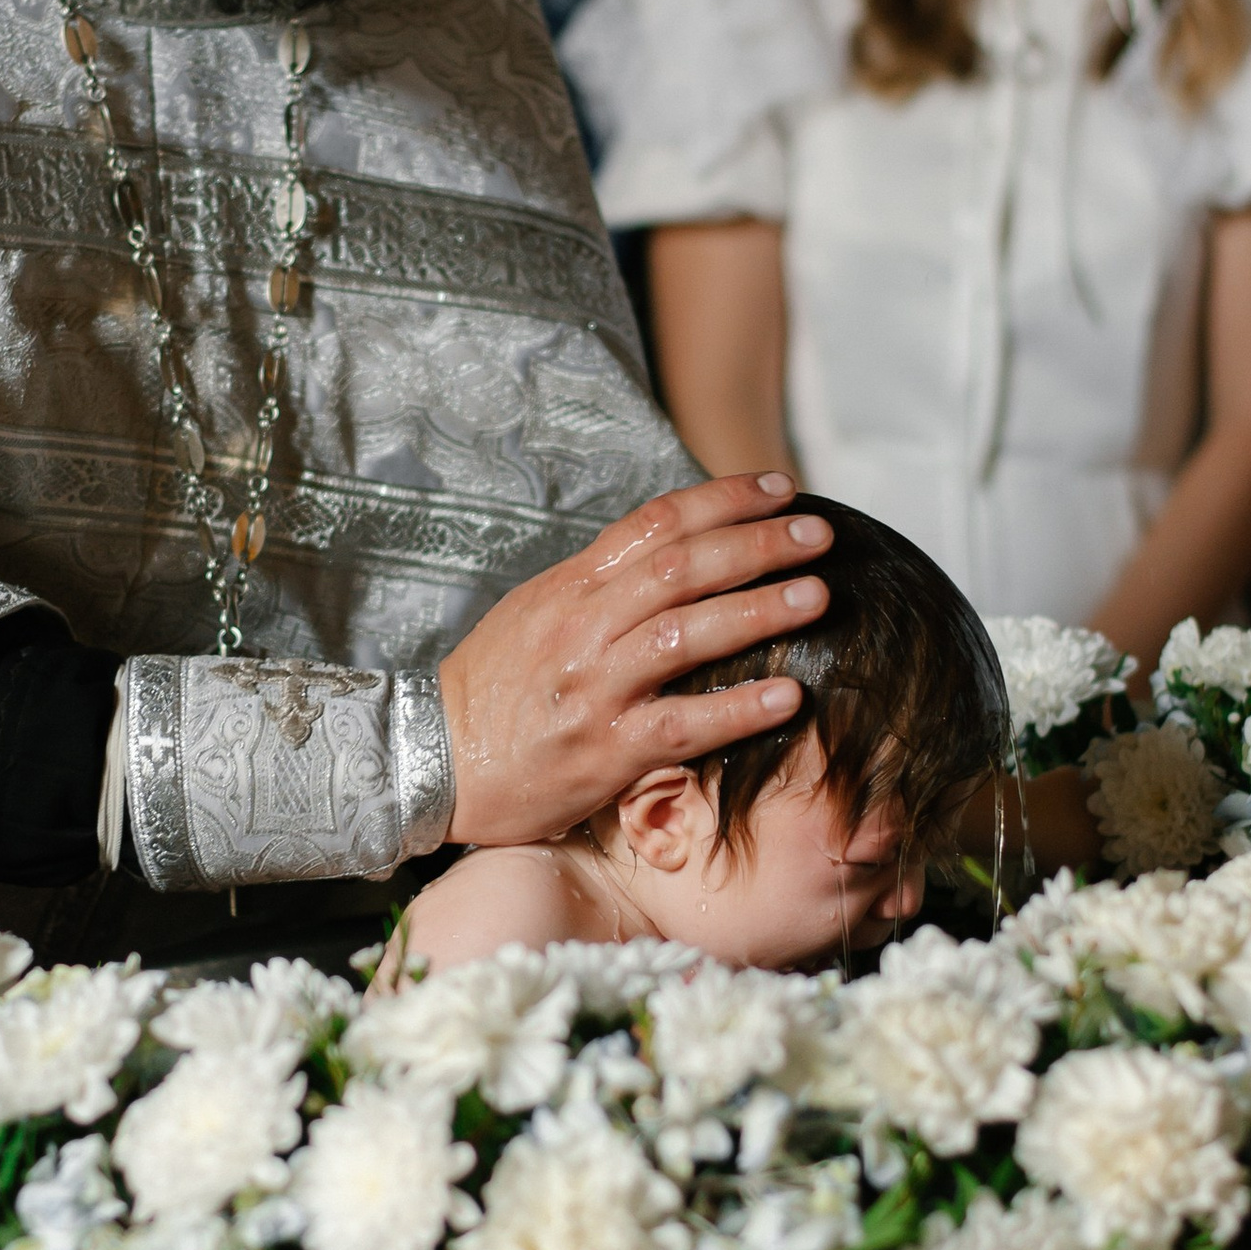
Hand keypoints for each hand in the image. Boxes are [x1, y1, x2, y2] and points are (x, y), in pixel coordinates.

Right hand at [439, 474, 830, 846]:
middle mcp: (584, 626)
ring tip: (818, 598)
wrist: (430, 760)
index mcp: (572, 586)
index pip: (658, 523)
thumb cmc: (494, 690)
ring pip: (688, 634)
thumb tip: (675, 551)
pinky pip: (684, 723)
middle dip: (759, 544)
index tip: (781, 488)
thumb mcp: (538, 613)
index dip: (725, 499)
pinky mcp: (605, 750)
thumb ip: (603, 584)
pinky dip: (740, 707)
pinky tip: (791, 697)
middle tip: (820, 535)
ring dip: (760, 611)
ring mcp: (595, 686)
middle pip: (684, 567)